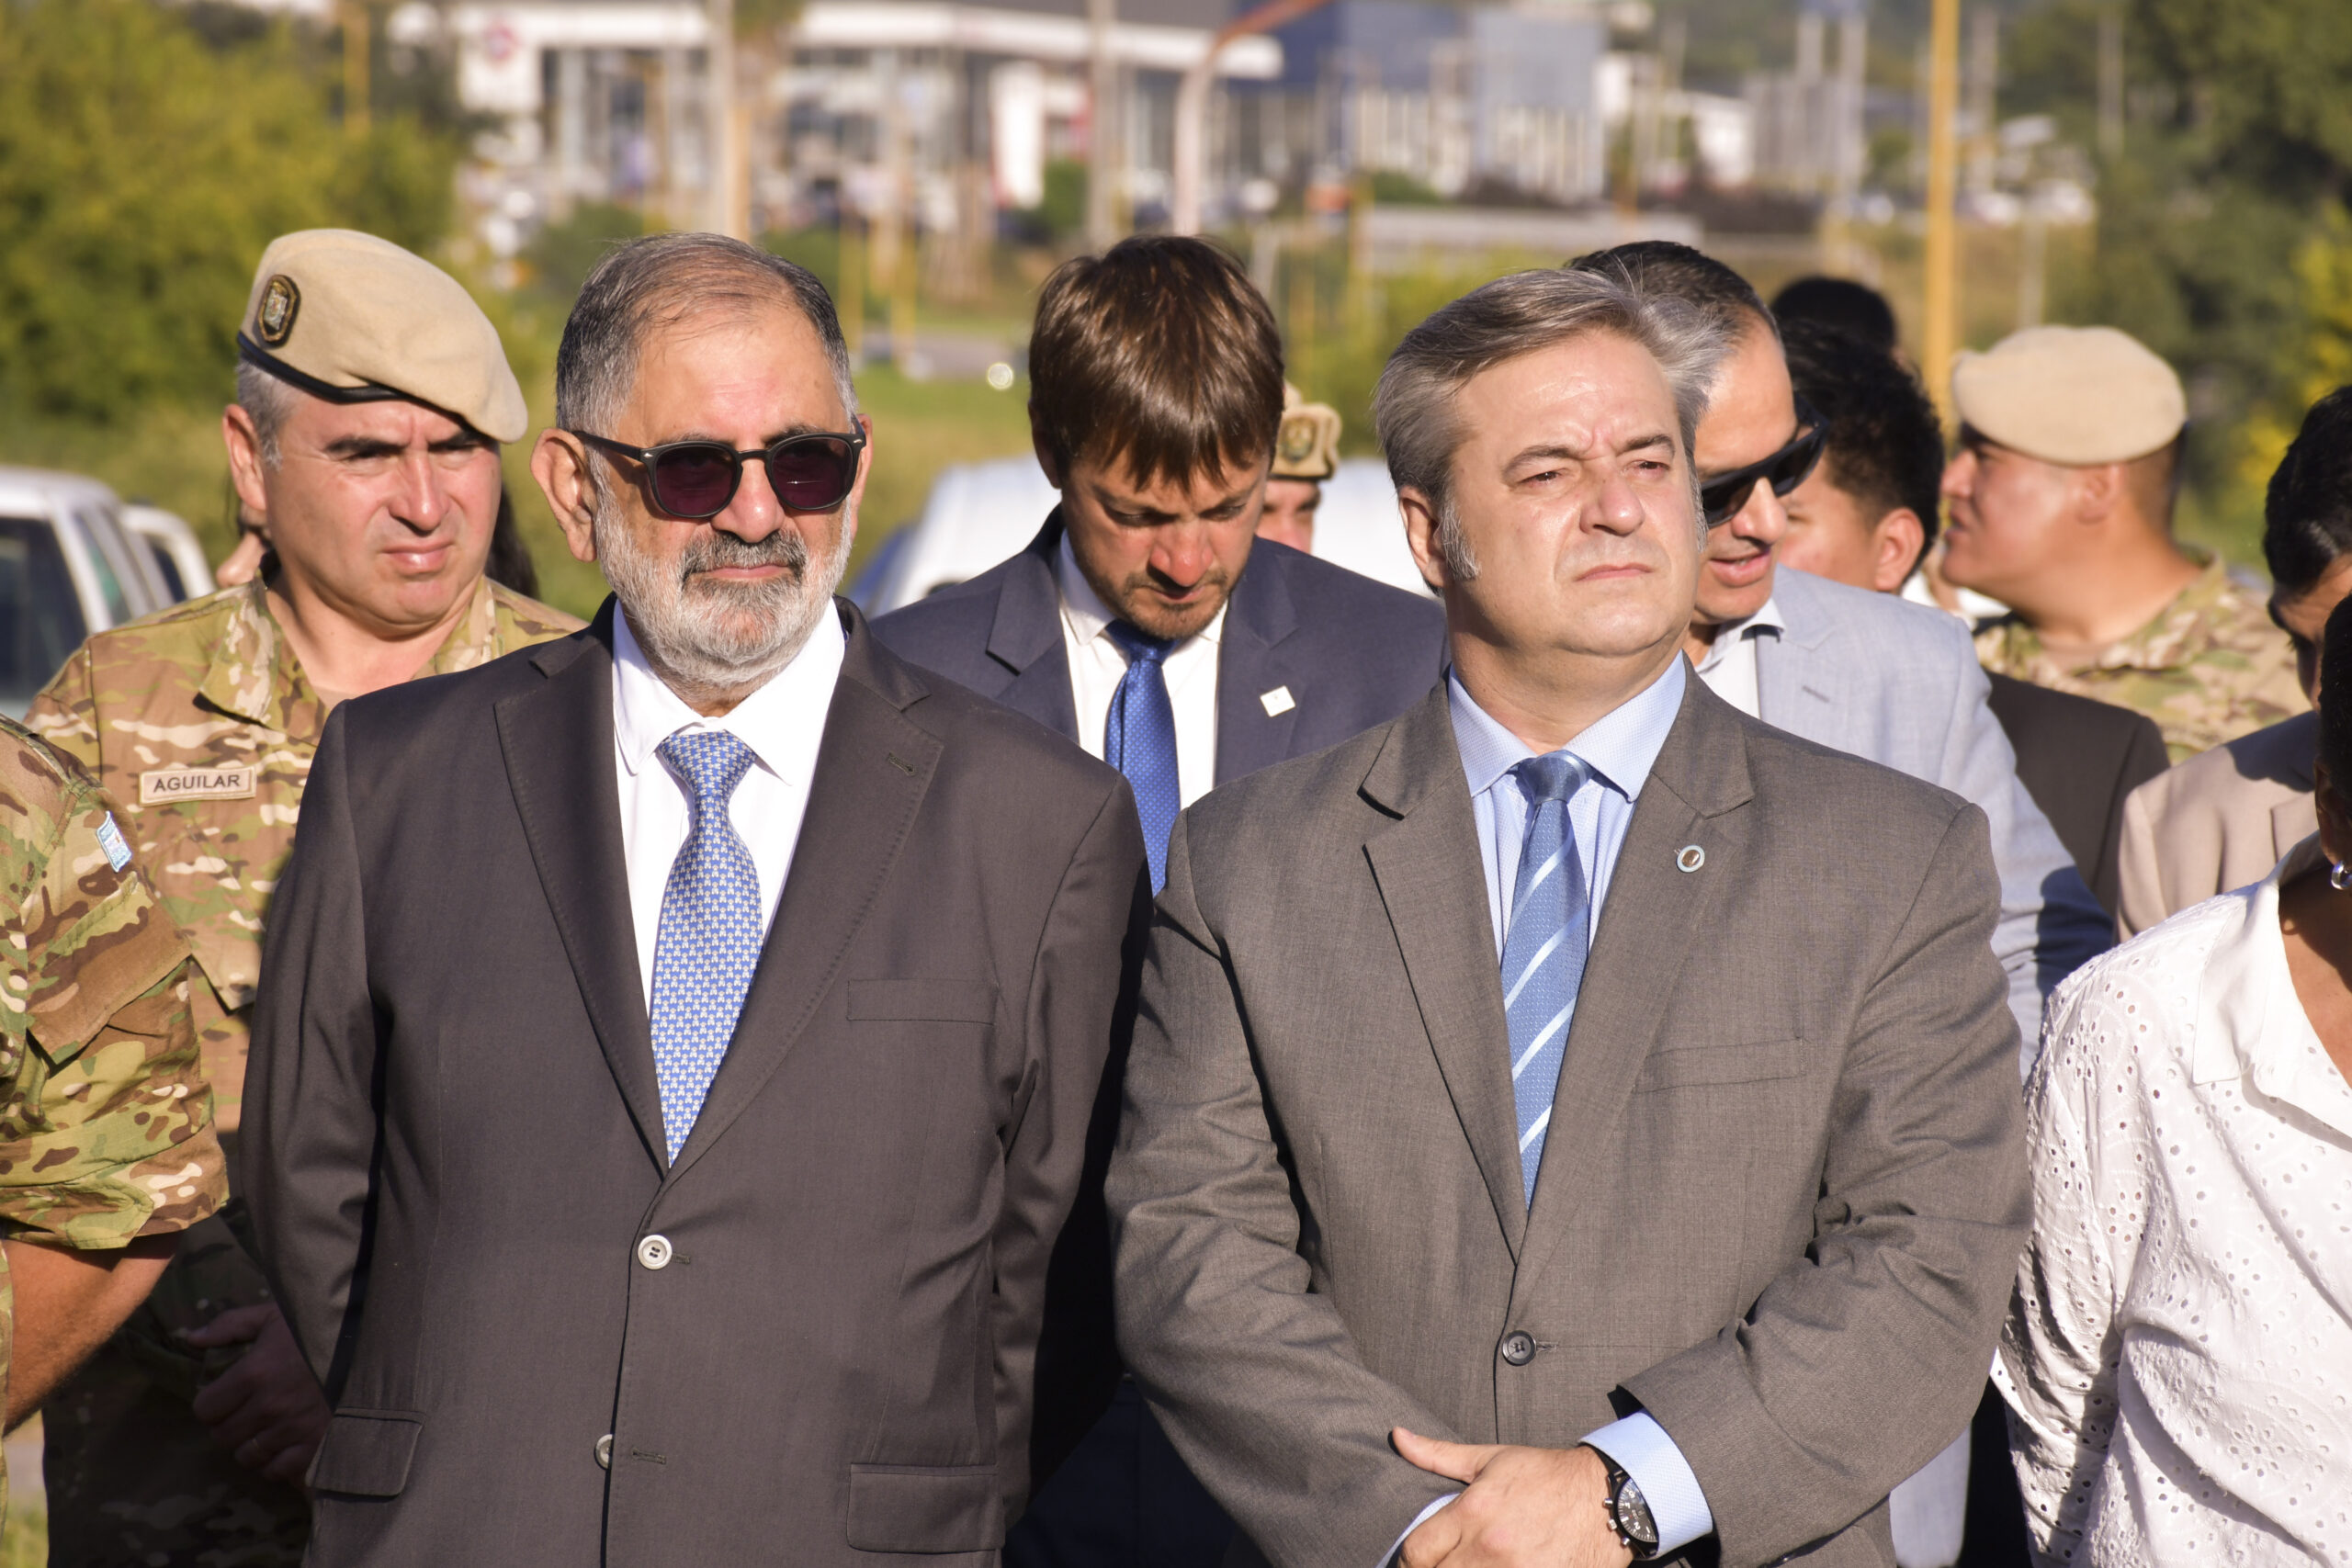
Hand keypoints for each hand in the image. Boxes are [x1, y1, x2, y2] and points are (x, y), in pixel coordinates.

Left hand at [184, 1303, 330, 1485]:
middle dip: (228, 1425)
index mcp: (254, 1373)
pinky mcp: (315, 1446)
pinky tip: (283, 1445)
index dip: (211, 1404)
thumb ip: (230, 1325)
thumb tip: (191, 1338)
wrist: (373, 1346)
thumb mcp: (274, 1316)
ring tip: (264, 1429)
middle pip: (223, 1436)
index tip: (225, 1397)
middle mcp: (269, 1406)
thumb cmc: (318, 1330)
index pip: (205, 1409)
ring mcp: (293, 1429)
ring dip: (250, 1445)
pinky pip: (277, 1470)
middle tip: (245, 1413)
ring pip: (247, 1456)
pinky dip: (275, 1463)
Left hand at [1394, 1428, 1630, 1567]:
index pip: (1416, 1551)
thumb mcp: (1491, 1459)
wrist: (1607, 1497)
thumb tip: (1397, 1436)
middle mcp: (1490, 1548)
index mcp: (1473, 1512)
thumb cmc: (1547, 1476)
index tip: (1415, 1562)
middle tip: (1438, 1567)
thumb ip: (1438, 1455)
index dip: (1408, 1561)